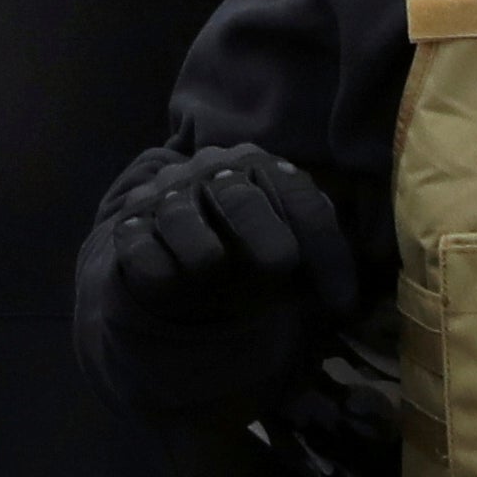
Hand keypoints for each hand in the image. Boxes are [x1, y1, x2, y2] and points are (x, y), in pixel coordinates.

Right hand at [73, 138, 356, 417]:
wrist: (177, 261)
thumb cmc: (247, 256)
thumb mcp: (290, 257)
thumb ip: (317, 262)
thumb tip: (347, 305)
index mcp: (260, 171)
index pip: (297, 195)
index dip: (324, 247)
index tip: (339, 305)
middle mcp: (212, 174)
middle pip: (238, 194)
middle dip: (261, 229)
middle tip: (281, 266)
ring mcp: (166, 199)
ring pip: (180, 215)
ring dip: (202, 246)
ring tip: (213, 267)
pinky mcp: (129, 232)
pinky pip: (139, 247)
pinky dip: (156, 268)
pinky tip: (170, 285)